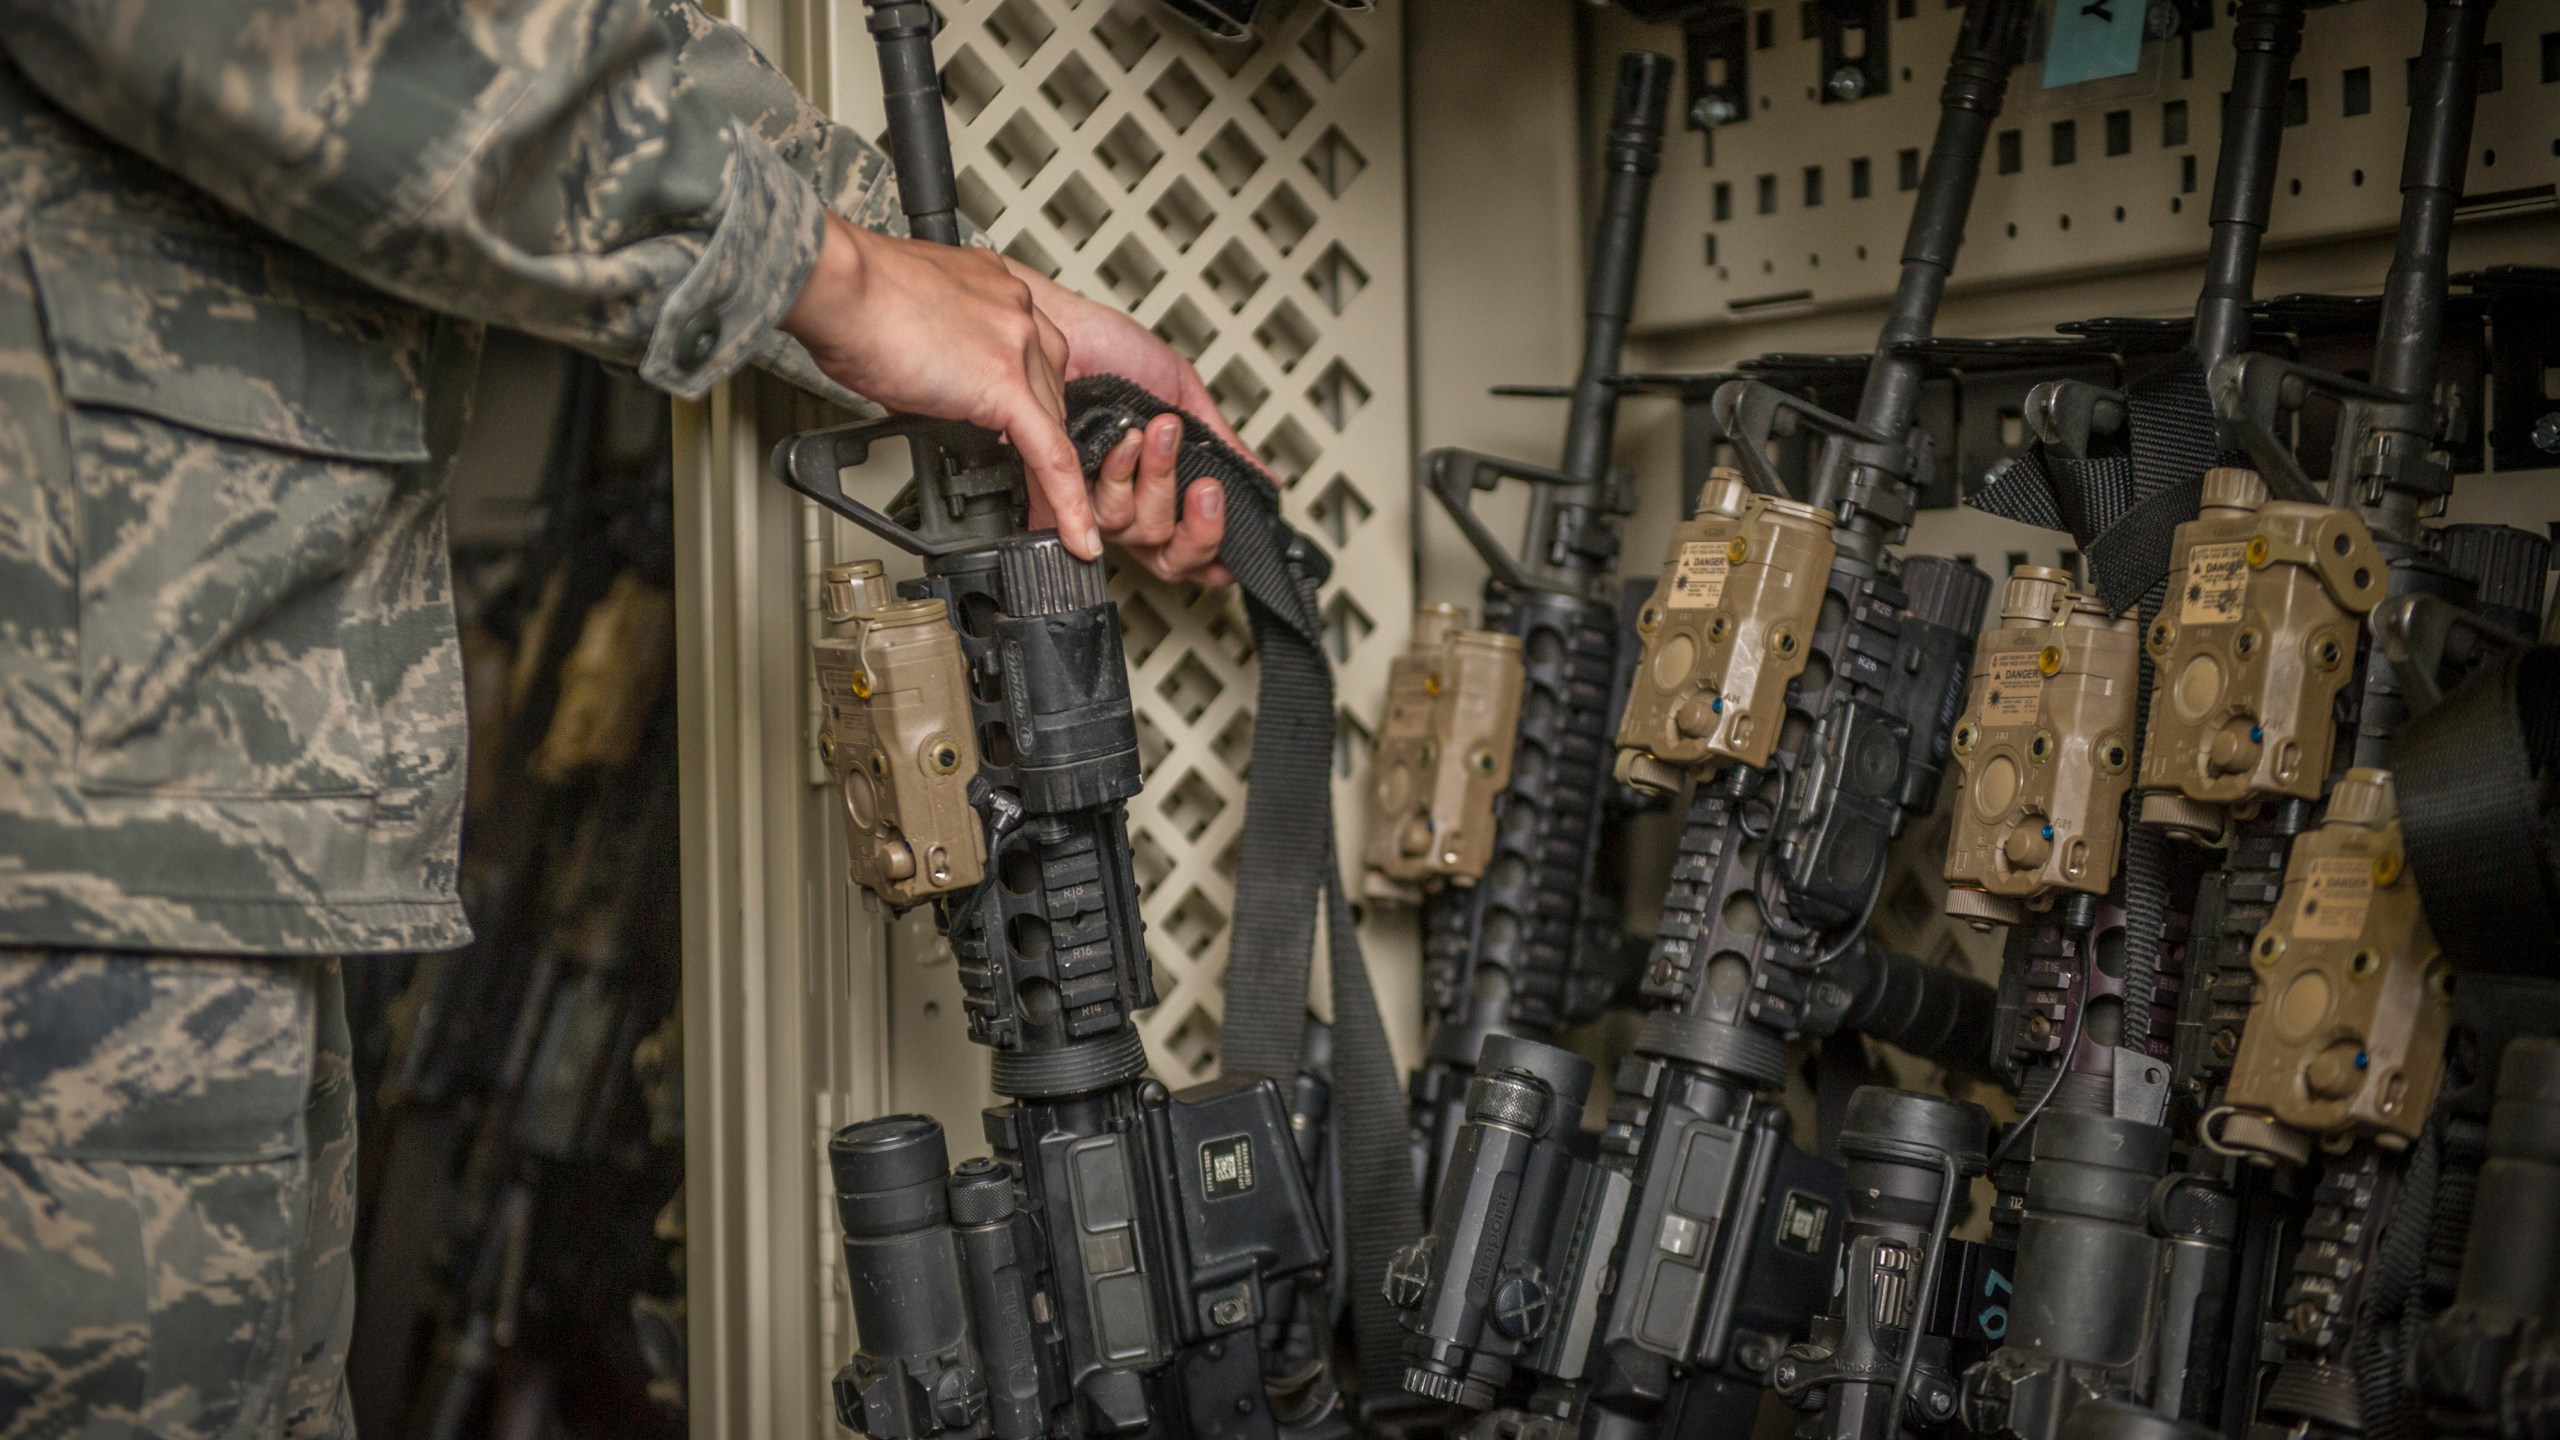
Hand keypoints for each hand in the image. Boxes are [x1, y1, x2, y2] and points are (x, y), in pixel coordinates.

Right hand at [780, 216, 1100, 558]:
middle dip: (1045, 444)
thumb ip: (936, 355)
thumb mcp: (909, 325)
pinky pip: (1049, 454)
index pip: (1032, 356)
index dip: (1033, 403)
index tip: (1025, 434)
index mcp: (994, 290)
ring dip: (1057, 481)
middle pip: (1051, 393)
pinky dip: (1065, 500)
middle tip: (1038, 488)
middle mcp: (1016, 310)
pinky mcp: (1007, 384)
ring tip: (1052, 522)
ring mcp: (1018, 344)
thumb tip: (927, 391)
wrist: (840, 287)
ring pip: (1055, 426)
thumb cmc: (852, 297)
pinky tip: (1071, 532)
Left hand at [1011, 261, 1248, 584]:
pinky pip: (1101, 510)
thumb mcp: (1184, 396)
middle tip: (1207, 486)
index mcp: (1160, 488)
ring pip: (1140, 529)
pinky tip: (1128, 441)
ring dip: (1158, 478)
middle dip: (1197, 521)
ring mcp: (1096, 498)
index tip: (1233, 555)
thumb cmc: (1114, 351)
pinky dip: (1124, 472)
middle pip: (1169, 553)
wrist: (1070, 327)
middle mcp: (1128, 502)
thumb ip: (1221, 443)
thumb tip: (1264, 480)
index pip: (1188, 546)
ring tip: (1160, 431)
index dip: (1211, 552)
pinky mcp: (1065, 488)